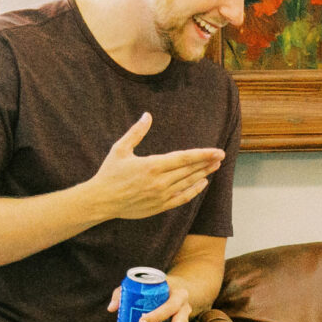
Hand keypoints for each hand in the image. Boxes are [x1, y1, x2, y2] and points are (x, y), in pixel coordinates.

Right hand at [86, 113, 224, 220]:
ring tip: (214, 166)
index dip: (203, 154)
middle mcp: (160, 181)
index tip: (217, 151)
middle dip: (207, 162)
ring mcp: (161, 195)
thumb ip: (136, 132)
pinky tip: (202, 183)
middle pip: (190, 170)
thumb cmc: (109, 173)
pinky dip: (193, 191)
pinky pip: (182, 198)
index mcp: (152, 165)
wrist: (101, 201)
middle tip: (220, 156)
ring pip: (188, 183)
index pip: (184, 158)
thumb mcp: (120, 149)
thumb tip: (147, 115)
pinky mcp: (160, 206)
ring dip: (203, 174)